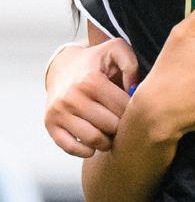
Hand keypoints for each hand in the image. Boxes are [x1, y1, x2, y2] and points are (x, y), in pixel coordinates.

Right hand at [45, 40, 139, 157]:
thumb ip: (131, 65)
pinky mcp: (50, 124)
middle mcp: (72, 97)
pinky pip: (71, 148)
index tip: (135, 110)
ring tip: (111, 133)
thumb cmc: (95, 61)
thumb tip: (135, 89)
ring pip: (93, 139)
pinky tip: (94, 144)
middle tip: (125, 123)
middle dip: (122, 127)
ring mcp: (59, 112)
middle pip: (110, 125)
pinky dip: (86, 150)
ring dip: (107, 141)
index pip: (123, 108)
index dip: (134, 111)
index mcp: (90, 80)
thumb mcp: (116, 50)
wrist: (63, 66)